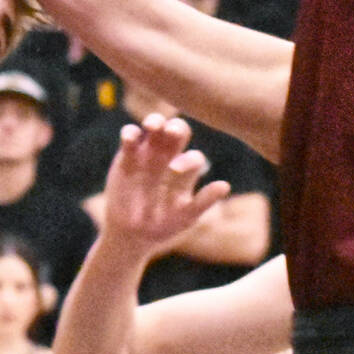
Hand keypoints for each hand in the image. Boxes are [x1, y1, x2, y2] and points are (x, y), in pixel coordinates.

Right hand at [99, 113, 231, 253]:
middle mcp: (169, 157)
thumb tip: (225, 185)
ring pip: (155, 127)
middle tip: (172, 131)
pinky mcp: (127, 155)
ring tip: (152, 126)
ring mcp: (148, 154)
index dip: (188, 160)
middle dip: (176, 127)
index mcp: (185, 171)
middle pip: (176, 132)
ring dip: (155, 120)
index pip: (193, 156)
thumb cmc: (163, 226)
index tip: (175, 171)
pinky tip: (130, 138)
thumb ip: (204, 201)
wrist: (131, 233)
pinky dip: (130, 132)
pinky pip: (130, 136)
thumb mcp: (185, 217)